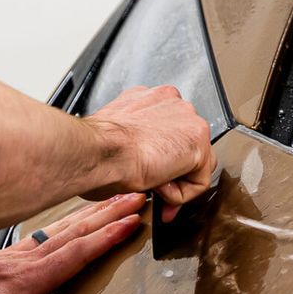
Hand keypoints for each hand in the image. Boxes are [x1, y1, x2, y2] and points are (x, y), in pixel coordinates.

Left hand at [0, 193, 144, 293]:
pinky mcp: (6, 257)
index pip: (73, 254)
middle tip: (139, 197)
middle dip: (109, 213)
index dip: (105, 238)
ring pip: (63, 228)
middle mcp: (21, 261)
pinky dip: (71, 221)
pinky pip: (49, 233)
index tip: (132, 221)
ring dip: (94, 213)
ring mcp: (14, 256)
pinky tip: (76, 219)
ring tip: (118, 199)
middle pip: (75, 232)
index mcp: (22, 281)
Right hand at [83, 85, 215, 222]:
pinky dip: (180, 194)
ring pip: (195, 163)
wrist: (98, 152)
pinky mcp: (198, 141)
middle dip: (171, 172)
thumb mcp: (114, 140)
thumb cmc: (93, 150)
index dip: (159, 159)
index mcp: (148, 99)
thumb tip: (138, 163)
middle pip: (185, 145)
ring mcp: (187, 118)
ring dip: (175, 182)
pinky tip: (158, 186)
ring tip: (151, 185)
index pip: (168, 132)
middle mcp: (171, 103)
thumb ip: (133, 144)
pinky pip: (199, 181)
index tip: (148, 175)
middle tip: (152, 188)